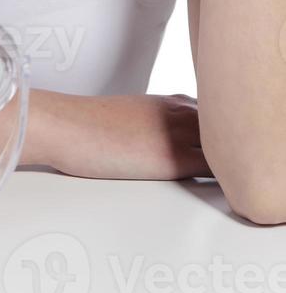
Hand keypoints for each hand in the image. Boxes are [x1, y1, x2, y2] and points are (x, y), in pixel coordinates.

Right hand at [49, 92, 213, 180]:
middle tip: (222, 167)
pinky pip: (215, 169)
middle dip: (227, 147)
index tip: (216, 150)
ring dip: (227, 162)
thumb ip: (153, 125)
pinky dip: (222, 178)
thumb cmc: (84, 125)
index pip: (216, 116)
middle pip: (227, 128)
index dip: (219, 135)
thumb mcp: (126, 116)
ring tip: (223, 180)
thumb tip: (156, 145)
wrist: (66, 125)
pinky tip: (216, 190)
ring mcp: (180, 133)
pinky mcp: (174, 158)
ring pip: (226, 147)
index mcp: (170, 101)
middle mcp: (180, 111)